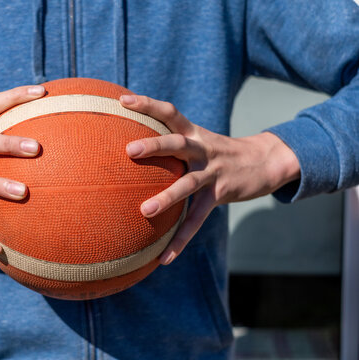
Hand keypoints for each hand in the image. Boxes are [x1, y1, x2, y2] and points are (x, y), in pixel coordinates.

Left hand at [120, 94, 299, 264]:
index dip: (147, 104)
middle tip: (129, 150)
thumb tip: (132, 144)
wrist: (265, 161)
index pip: (170, 113)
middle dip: (155, 146)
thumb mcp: (199, 140)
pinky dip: (181, 239)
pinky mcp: (221, 193)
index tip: (122, 100)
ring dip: (167, 197)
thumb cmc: (219, 152)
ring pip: (188, 184)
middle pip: (177, 143)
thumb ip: (172, 141)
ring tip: (144, 210)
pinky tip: (165, 258)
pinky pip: (198, 219)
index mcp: (194, 133)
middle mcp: (202, 149)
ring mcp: (213, 172)